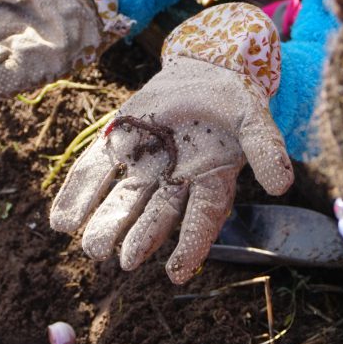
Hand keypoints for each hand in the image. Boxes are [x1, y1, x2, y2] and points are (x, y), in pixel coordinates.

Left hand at [50, 3, 293, 282]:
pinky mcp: (118, 145)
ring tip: (89, 248)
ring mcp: (144, 164)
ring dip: (106, 221)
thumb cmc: (231, 101)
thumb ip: (265, 148)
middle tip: (120, 260)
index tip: (176, 273)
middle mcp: (174, 180)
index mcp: (210, 180)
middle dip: (138, 236)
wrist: (202, 70)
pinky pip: (94, 171)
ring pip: (123, 198)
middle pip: (155, 214)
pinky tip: (60, 219)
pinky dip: (78, 193)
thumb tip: (282, 184)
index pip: (201, 218)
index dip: (190, 246)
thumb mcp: (253, 117)